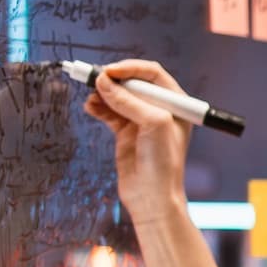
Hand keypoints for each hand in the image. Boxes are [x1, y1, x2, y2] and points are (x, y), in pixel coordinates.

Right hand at [82, 59, 193, 222]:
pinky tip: (91, 106)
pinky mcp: (125, 134)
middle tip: (94, 78)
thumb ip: (129, 101)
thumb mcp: (153, 124)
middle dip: (114, 80)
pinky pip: (109, 113)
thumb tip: (104, 82)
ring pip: (118, 97)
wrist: (152, 198)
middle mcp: (159, 110)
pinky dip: (99, 107)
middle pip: (133, 83)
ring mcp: (141, 122)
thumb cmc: (164, 164)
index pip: (152, 74)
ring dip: (103, 94)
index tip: (110, 70)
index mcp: (175, 104)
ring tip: (92, 96)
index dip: (131, 68)